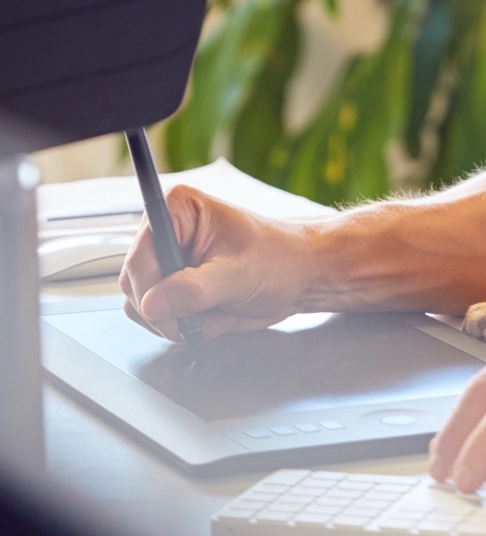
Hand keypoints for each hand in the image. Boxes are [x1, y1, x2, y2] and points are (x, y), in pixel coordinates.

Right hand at [119, 185, 315, 341]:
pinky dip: (187, 326)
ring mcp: (168, 261)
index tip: (168, 309)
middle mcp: (166, 232)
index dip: (150, 289)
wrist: (299, 277)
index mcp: (177, 209)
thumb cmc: (279, 260)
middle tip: (207, 314)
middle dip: (170, 310)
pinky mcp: (174, 286)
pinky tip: (217, 315)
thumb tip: (152, 304)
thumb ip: (193, 290)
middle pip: (135, 285)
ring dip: (181, 321)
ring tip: (220, 310)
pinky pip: (160, 318)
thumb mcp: (239, 274)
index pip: (138, 256)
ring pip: (144, 306)